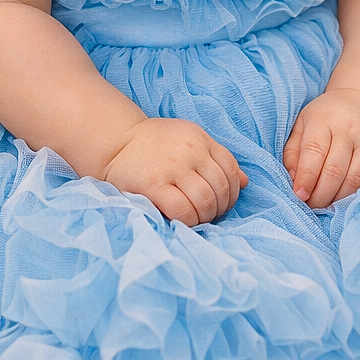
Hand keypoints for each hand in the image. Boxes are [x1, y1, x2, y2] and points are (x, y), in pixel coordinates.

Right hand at [102, 117, 247, 226]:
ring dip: (205, 217)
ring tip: (196, 219)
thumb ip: (215, 159)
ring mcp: (172, 167)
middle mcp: (190, 150)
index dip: (232, 191)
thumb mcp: (188, 141)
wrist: (114, 140)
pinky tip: (182, 220)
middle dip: (220, 208)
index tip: (221, 202)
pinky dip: (188, 221)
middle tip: (208, 215)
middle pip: (221, 188)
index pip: (231, 168)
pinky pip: (182, 210)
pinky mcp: (154, 184)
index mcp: (200, 138)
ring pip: (206, 201)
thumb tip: (245, 182)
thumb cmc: (153, 144)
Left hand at [282, 88, 359, 208]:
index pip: (313, 152)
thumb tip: (292, 180)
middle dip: (321, 194)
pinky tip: (344, 198)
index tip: (299, 196)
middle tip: (311, 206)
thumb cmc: (326, 116)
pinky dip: (355, 192)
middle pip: (334, 169)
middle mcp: (346, 129)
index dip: (306, 177)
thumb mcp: (303, 124)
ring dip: (338, 198)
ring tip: (325, 205)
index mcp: (322, 120)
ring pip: (354, 177)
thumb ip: (293, 151)